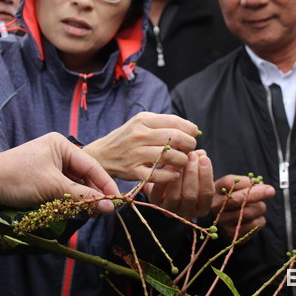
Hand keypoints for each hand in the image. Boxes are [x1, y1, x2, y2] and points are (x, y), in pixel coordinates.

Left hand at [0, 132, 118, 212]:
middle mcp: (58, 152)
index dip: (105, 184)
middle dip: (93, 193)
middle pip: (84, 175)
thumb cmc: (17, 178)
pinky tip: (74, 210)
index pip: (91, 165)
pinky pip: (62, 189)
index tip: (117, 200)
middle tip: (104, 211)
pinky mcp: (42, 178)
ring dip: (81, 199)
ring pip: (74, 184)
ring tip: (90, 213)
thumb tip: (108, 207)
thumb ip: (82, 197)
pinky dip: (68, 200)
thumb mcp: (53, 187)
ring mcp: (49, 165)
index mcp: (62, 145)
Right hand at [83, 112, 198, 182]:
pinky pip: (159, 175)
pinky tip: (174, 174)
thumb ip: (164, 123)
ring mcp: (135, 154)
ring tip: (181, 161)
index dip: (190, 129)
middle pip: (176, 138)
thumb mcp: (141, 123)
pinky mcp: (133, 171)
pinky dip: (171, 176)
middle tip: (190, 149)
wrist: (102, 154)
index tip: (193, 135)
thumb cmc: (128, 138)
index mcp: (143, 120)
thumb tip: (192, 129)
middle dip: (190, 145)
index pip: (175, 122)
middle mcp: (139, 135)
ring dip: (182, 161)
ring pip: (170, 157)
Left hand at [146, 150, 214, 219]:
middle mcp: (187, 213)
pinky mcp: (156, 205)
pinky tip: (166, 166)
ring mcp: (171, 211)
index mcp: (202, 208)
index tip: (204, 158)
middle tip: (191, 156)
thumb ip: (200, 164)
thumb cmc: (187, 180)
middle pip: (191, 195)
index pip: (207, 193)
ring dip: (178, 175)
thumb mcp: (197, 175)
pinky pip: (158, 193)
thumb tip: (201, 153)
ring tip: (179, 160)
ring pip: (175, 196)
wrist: (165, 187)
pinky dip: (163, 179)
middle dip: (192, 173)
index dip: (206, 175)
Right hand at [211, 174, 274, 241]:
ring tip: (257, 206)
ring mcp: (223, 221)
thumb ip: (246, 182)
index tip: (262, 183)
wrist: (223, 219)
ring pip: (250, 212)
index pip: (230, 183)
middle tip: (271, 191)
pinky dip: (260, 220)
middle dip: (258, 194)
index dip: (247, 182)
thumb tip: (261, 185)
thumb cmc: (231, 198)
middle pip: (238, 200)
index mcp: (215, 190)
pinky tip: (255, 217)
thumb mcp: (233, 186)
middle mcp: (216, 206)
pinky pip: (254, 225)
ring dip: (260, 208)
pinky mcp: (232, 234)